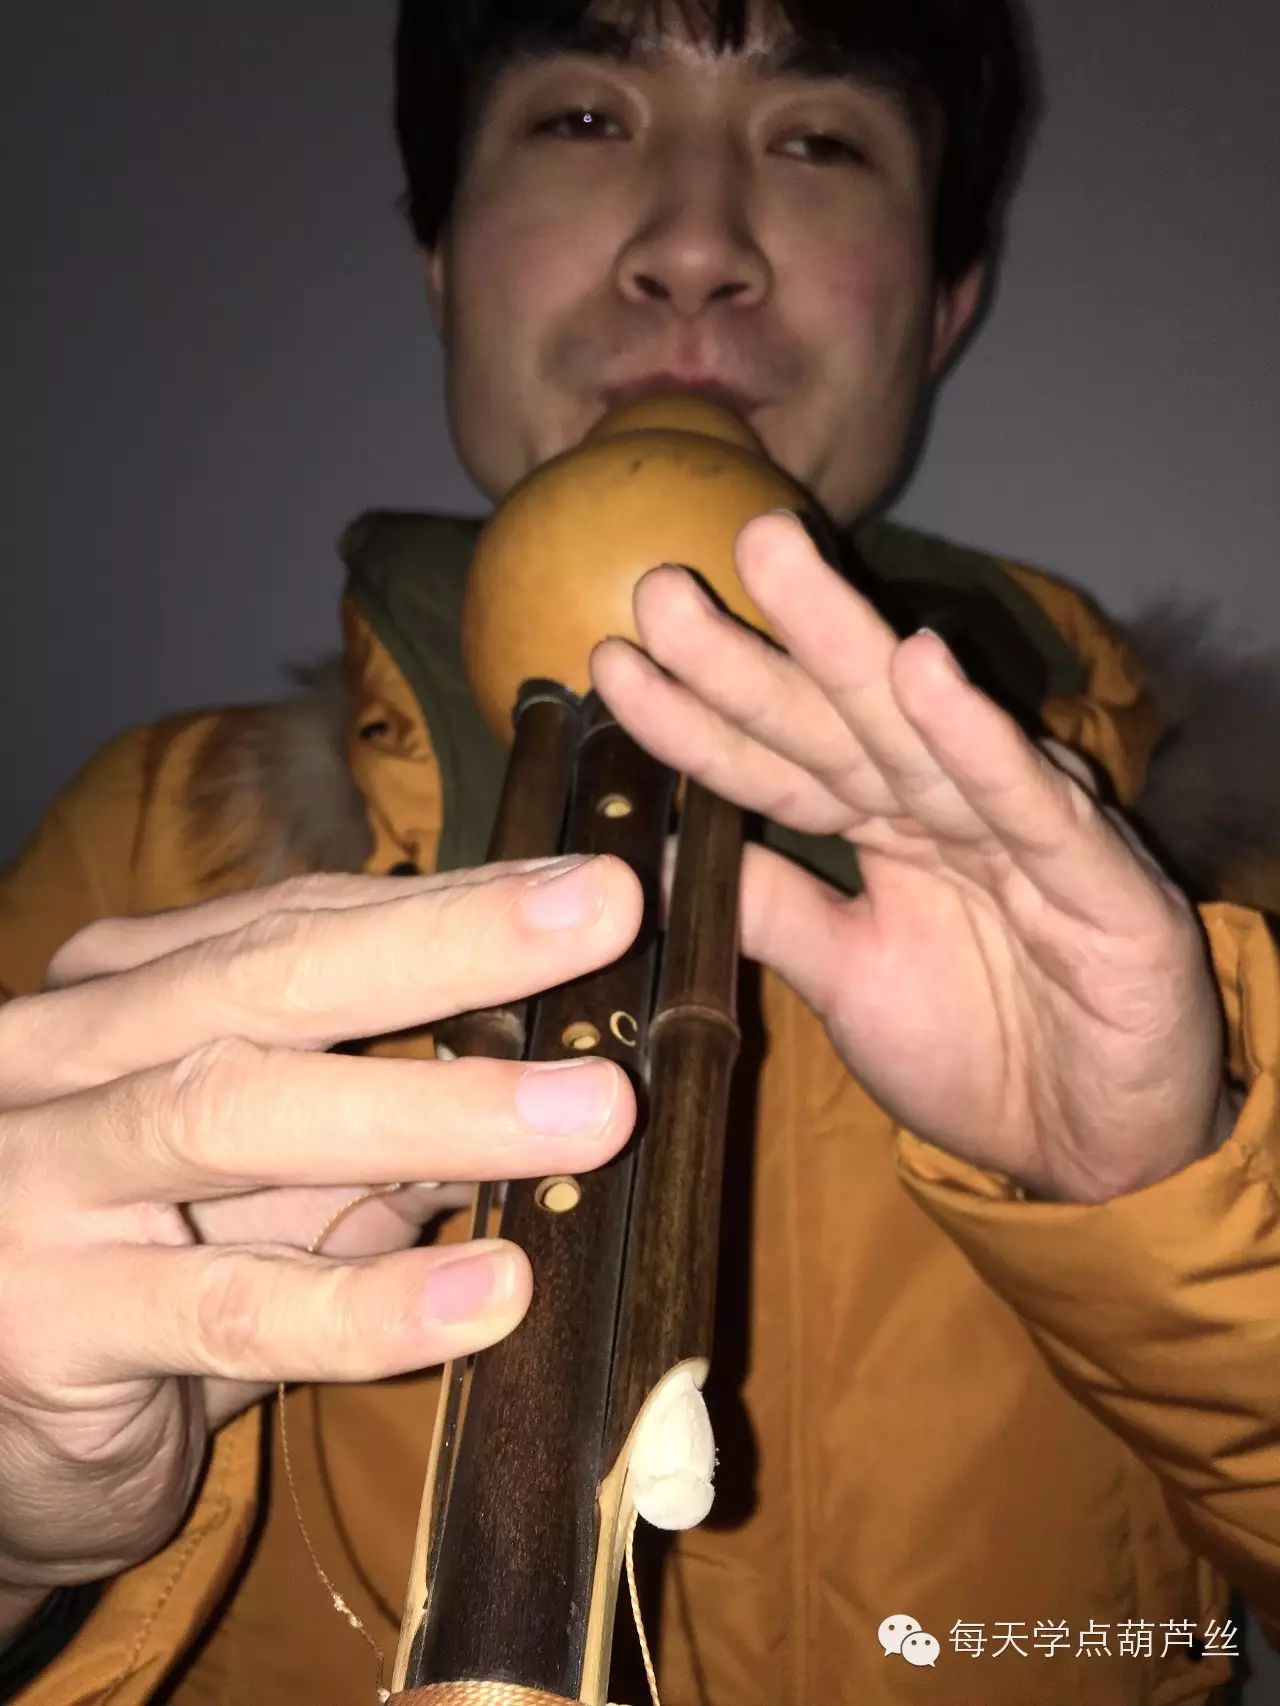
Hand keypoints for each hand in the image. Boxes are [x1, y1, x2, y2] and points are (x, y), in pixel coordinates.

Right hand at [0, 858, 638, 1608]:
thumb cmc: (142, 1273)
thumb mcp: (264, 1178)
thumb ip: (380, 1119)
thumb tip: (568, 1063)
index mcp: (121, 994)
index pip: (305, 921)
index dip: (460, 902)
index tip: (603, 888)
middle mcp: (63, 1057)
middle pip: (269, 975)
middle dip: (451, 943)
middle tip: (607, 915)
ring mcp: (39, 1181)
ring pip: (239, 1112)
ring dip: (434, 1108)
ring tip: (592, 1110)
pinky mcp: (45, 1321)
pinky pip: (226, 1304)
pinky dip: (368, 1300)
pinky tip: (492, 1296)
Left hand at [591, 513, 1224, 1204]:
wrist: (1097, 1152)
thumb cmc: (977, 1054)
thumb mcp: (847, 980)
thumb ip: (772, 911)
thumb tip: (663, 848)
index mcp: (886, 830)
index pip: (777, 762)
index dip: (696, 716)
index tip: (609, 664)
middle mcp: (944, 811)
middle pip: (833, 720)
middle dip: (748, 648)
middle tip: (658, 582)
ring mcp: (1020, 833)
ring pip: (918, 733)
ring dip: (844, 646)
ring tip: (767, 557)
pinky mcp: (1101, 880)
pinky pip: (1025, 803)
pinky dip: (975, 739)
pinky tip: (920, 669)